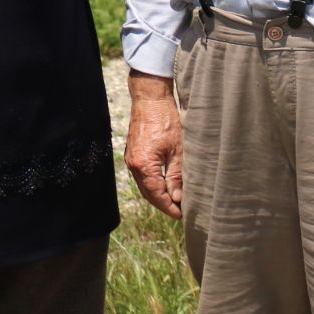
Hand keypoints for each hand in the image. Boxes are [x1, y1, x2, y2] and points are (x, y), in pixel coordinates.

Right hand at [125, 70, 183, 218]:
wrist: (150, 99)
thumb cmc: (166, 120)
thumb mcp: (178, 150)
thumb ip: (176, 175)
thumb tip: (177, 197)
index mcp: (144, 165)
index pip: (156, 195)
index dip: (169, 207)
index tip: (181, 215)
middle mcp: (133, 165)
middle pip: (148, 193)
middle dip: (163, 203)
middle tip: (180, 211)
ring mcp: (131, 159)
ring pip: (145, 185)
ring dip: (158, 194)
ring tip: (175, 200)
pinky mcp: (133, 153)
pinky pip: (142, 175)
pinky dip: (153, 183)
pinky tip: (165, 184)